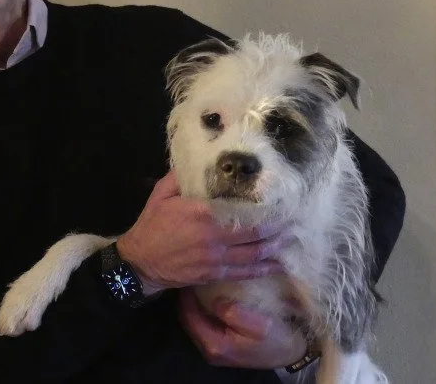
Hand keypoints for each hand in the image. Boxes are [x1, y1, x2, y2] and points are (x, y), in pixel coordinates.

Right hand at [116, 170, 287, 294]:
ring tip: (292, 239)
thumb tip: (200, 160)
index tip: (283, 203)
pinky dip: (263, 268)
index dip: (266, 210)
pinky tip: (278, 264)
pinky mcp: (214, 274)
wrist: (140, 262)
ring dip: (276, 247)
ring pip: (254, 254)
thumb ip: (182, 177)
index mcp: (204, 214)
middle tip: (296, 221)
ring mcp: (217, 259)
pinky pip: (245, 272)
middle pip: (256, 233)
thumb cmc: (152, 225)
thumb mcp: (163, 194)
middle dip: (278, 228)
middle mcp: (215, 237)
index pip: (243, 212)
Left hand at [177, 288, 307, 368]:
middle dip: (187, 300)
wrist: (290, 353)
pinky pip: (205, 325)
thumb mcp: (259, 325)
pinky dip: (203, 311)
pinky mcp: (222, 347)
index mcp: (214, 345)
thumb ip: (234, 313)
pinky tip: (208, 297)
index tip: (190, 274)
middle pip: (188, 321)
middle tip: (190, 276)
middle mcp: (209, 351)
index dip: (186, 296)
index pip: (189, 317)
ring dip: (195, 305)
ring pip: (195, 323)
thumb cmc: (276, 338)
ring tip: (197, 284)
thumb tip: (215, 300)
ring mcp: (215, 350)